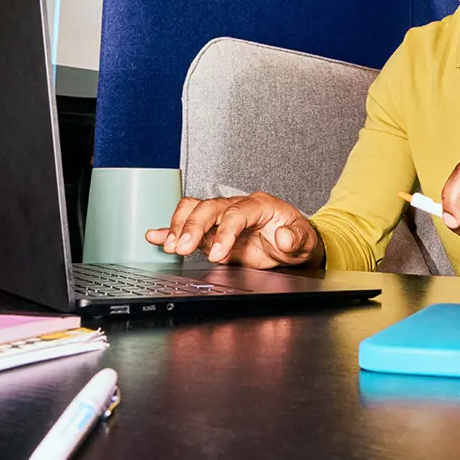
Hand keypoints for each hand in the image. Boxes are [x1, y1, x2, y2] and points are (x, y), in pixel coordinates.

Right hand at [144, 192, 321, 268]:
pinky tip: (155, 236)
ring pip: (194, 210)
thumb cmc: (296, 238)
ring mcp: (222, 218)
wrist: (292, 245)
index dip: (225, 232)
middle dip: (193, 227)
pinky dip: (170, 230)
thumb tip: (284, 237)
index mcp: (260, 205)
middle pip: (209, 208)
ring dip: (179, 226)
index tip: (218, 254)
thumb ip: (295, 238)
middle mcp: (237, 207)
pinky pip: (187, 224)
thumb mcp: (304, 240)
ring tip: (170, 245)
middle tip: (182, 248)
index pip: (237, 213)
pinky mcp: (211, 232)